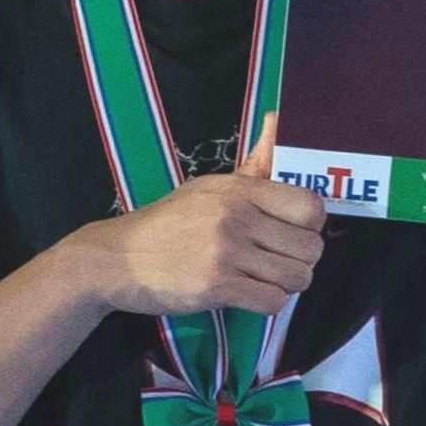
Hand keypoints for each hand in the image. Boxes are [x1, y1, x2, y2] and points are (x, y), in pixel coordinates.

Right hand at [89, 120, 319, 319]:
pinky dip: (267, 304)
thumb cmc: (164, 224)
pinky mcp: (215, 286)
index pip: (311, 207)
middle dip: (300, 261)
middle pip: (310, 247)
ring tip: (264, 280)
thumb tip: (275, 121)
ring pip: (296, 277)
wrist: (114, 259)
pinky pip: (271, 302)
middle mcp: (237, 218)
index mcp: (239, 190)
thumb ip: (251, 166)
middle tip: (278, 264)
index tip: (292, 235)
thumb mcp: (207, 188)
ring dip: (286, 285)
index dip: (311, 227)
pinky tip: (248, 295)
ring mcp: (226, 253)